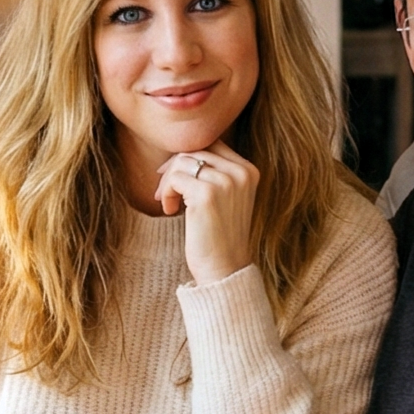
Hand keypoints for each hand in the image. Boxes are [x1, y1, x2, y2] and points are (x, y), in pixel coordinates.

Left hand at [154, 140, 258, 285]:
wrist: (225, 269)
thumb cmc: (219, 237)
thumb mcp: (225, 198)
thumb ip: (213, 173)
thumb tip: (180, 154)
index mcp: (248, 171)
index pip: (212, 144)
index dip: (188, 158)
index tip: (175, 179)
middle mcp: (241, 172)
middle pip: (195, 150)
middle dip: (173, 170)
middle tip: (165, 193)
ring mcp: (225, 181)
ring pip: (182, 162)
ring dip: (168, 182)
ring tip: (168, 204)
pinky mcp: (206, 194)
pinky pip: (174, 178)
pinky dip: (166, 193)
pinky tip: (169, 211)